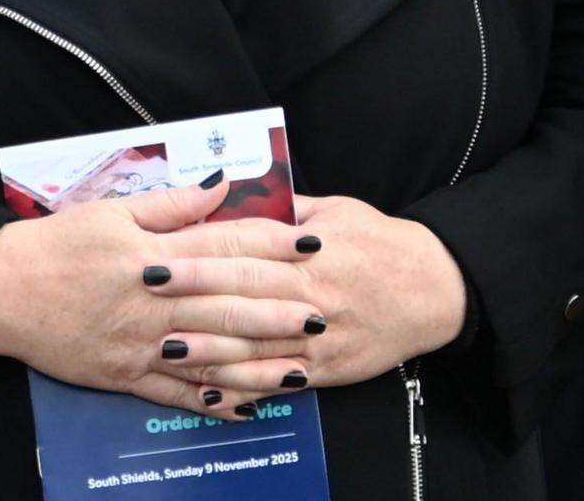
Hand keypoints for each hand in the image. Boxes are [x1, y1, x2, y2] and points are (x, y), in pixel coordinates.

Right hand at [0, 178, 320, 415]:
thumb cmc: (53, 245)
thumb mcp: (108, 211)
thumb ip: (169, 204)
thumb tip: (219, 188)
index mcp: (148, 254)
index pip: (222, 247)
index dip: (270, 245)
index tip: (310, 244)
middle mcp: (150, 301)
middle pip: (226, 304)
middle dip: (279, 308)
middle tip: (323, 310)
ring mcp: (139, 342)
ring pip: (211, 353)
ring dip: (260, 360)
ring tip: (301, 362)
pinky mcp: (123, 374)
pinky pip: (175, 392)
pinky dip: (211, 401)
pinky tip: (246, 406)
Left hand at [161, 195, 468, 405]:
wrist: (436, 290)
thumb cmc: (379, 242)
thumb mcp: (333, 210)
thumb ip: (281, 208)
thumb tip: (229, 193)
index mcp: (310, 250)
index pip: (245, 250)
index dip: (199, 254)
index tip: (158, 255)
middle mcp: (312, 293)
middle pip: (245, 294)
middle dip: (193, 295)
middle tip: (146, 295)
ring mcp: (320, 336)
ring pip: (259, 344)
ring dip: (210, 348)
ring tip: (165, 348)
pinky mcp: (328, 369)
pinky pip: (281, 380)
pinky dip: (247, 387)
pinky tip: (212, 391)